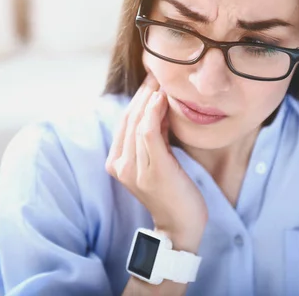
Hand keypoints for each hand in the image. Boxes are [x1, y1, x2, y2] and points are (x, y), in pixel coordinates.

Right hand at [105, 74, 207, 251]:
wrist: (181, 225)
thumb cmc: (173, 191)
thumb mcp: (158, 160)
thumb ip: (153, 137)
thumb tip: (158, 106)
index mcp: (117, 162)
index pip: (125, 121)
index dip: (137, 97)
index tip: (152, 79)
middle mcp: (120, 165)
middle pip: (129, 118)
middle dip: (143, 92)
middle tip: (158, 72)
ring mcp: (133, 169)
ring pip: (137, 121)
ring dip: (150, 97)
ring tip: (163, 80)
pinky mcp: (151, 170)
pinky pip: (148, 132)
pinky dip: (153, 112)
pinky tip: (163, 98)